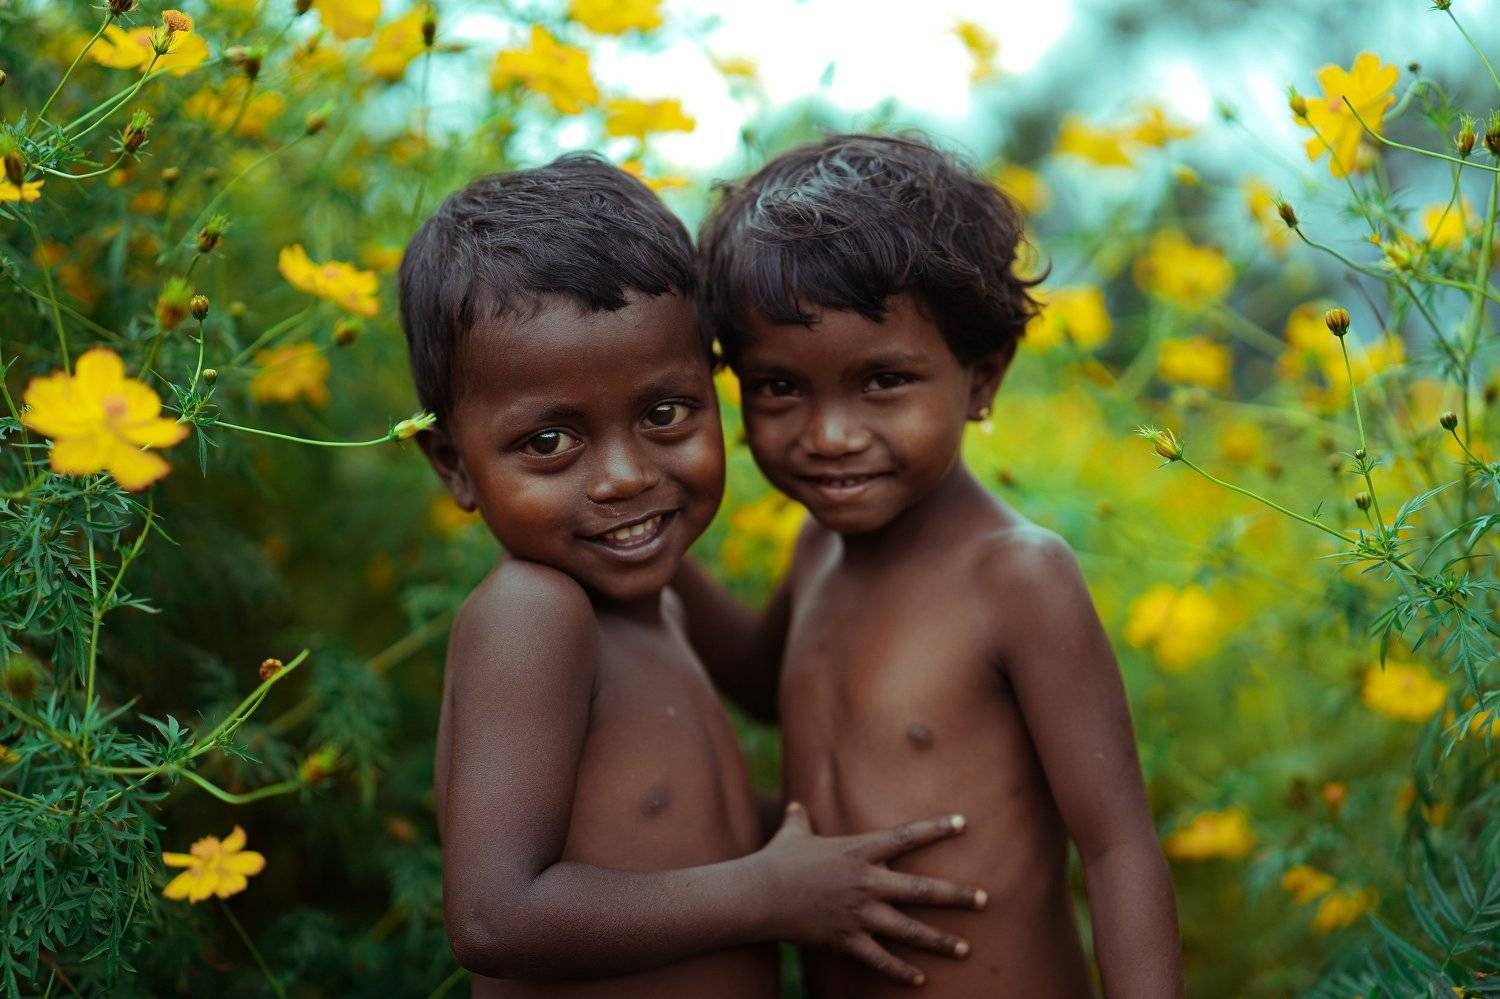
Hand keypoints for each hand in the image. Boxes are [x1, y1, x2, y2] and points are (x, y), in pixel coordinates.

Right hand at [759, 801, 987, 986]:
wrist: (759, 894)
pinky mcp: (846, 939)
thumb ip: (802, 819)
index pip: (906, 836)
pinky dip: (900, 971)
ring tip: (967, 948)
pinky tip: (920, 980)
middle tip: (984, 899)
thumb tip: (797, 805)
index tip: (964, 823)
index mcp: (859, 851)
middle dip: (956, 895)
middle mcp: (866, 882)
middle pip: (921, 889)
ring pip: (909, 929)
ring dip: (939, 940)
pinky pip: (879, 959)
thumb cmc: (777, 859)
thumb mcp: (793, 833)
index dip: (937, 828)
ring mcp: (859, 913)